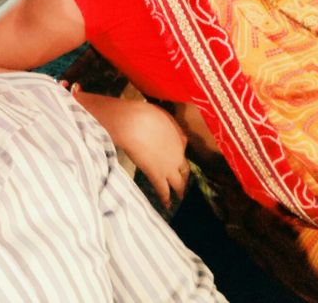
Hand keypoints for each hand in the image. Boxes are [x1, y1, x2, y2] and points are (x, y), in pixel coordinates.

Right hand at [65, 82, 188, 208]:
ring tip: (178, 197)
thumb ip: (167, 125)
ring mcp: (168, 166)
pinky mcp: (156, 175)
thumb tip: (169, 131)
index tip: (178, 160)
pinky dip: (165, 198)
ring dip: (179, 190)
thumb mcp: (160, 114)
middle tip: (182, 183)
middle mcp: (177, 154)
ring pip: (179, 183)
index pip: (183, 149)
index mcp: (177, 137)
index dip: (180, 156)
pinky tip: (166, 204)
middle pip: (185, 169)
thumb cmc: (142, 113)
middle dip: (184, 176)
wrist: (132, 123)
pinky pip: (164, 190)